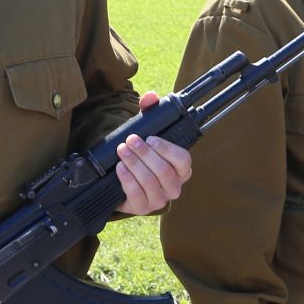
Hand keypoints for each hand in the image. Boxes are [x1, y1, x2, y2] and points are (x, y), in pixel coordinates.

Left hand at [116, 91, 193, 213]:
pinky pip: (137, 194)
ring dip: (134, 164)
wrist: (124, 180)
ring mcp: (159, 199)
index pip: (183, 161)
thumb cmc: (142, 156)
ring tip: (122, 151)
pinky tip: (120, 168)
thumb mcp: (147, 133)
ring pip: (150, 182)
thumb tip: (151, 96)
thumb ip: (150, 112)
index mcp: (182, 170)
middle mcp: (174, 187)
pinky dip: (127, 179)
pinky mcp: (143, 208)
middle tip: (130, 141)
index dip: (167, 149)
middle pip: (164, 171)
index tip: (151, 138)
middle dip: (145, 154)